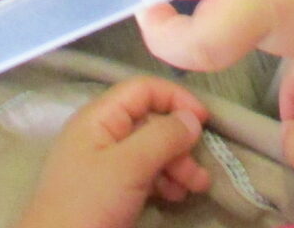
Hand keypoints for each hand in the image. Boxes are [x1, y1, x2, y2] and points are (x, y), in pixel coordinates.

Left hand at [16, 77, 210, 227]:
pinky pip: (144, 175)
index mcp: (98, 118)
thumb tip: (192, 118)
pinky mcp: (110, 191)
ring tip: (196, 188)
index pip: (142, 90)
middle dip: (180, 143)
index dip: (175, 98)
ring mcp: (105, 165)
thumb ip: (162, 137)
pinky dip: (164, 182)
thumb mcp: (128, 166)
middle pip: (151, 123)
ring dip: (177, 165)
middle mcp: (102, 135)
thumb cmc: (89, 203)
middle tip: (200, 172)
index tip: (204, 120)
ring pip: (151, 151)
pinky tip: (176, 197)